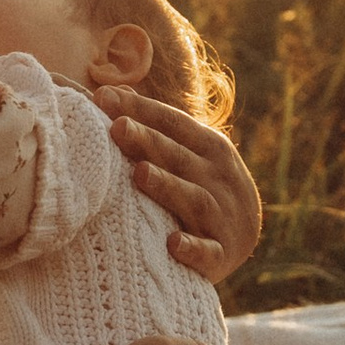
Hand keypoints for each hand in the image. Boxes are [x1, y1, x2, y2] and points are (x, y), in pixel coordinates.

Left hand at [90, 88, 263, 280]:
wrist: (241, 236)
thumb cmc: (202, 186)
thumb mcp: (190, 152)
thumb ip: (157, 126)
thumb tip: (116, 89)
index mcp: (211, 148)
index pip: (173, 123)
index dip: (140, 109)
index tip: (103, 97)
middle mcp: (220, 178)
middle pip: (179, 156)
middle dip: (148, 141)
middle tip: (116, 127)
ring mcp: (223, 217)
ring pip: (195, 199)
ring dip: (168, 186)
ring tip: (140, 174)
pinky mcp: (221, 254)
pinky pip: (208, 252)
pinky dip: (193, 249)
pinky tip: (173, 245)